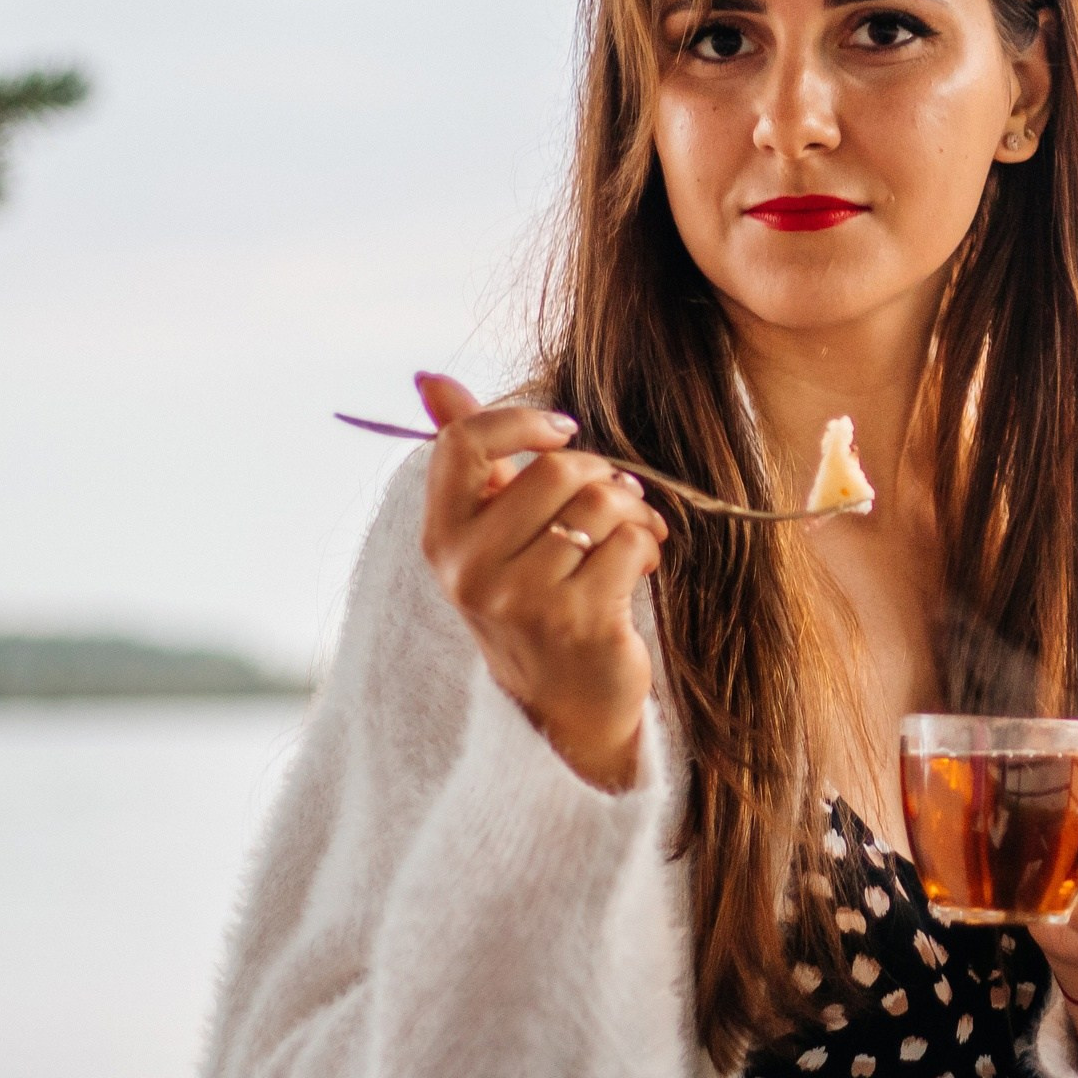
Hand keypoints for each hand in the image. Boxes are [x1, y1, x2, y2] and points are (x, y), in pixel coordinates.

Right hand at [414, 373, 669, 790]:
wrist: (567, 701)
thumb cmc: (533, 596)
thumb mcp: (491, 528)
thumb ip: (469, 454)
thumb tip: (429, 377)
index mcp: (441, 536)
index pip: (462, 443)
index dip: (521, 422)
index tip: (563, 432)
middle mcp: (469, 568)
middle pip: (554, 469)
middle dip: (600, 475)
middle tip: (614, 499)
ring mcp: (520, 599)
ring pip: (600, 502)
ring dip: (632, 512)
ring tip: (630, 535)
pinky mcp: (576, 621)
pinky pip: (629, 542)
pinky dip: (648, 545)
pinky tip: (640, 566)